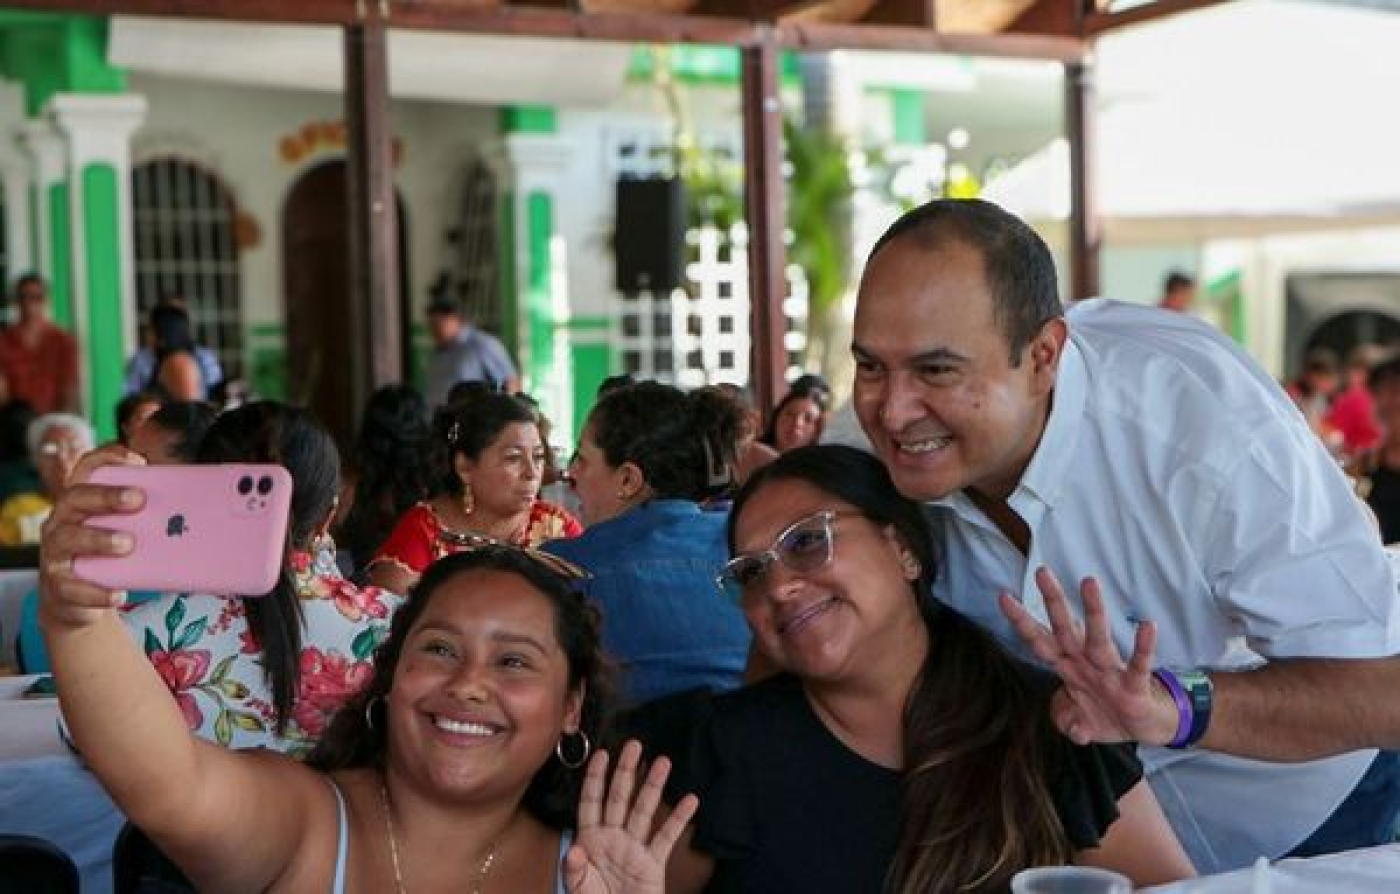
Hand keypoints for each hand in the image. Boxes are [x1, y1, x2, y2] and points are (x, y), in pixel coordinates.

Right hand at [38, 446, 145, 630]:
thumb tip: (190, 508)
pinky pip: (74, 588)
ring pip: (69, 539)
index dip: (108, 458)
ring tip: (128, 543)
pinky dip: (97, 590)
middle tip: (138, 498)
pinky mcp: (59, 586)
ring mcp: (56, 552)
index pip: (86, 468)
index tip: (138, 460)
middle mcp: (63, 520)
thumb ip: (145, 513)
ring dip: (99, 539)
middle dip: (107, 496)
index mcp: (82, 501)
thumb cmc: (106, 554)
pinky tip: (119, 593)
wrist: (78, 600)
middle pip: (76, 497)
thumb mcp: (124, 528)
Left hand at [565, 739, 698, 893]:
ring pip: (643, 811)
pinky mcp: (653, 864)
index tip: (601, 754)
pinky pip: (665, 838)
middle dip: (626, 771)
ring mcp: (634, 849)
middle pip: (619, 798)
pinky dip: (678, 820)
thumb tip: (573, 850)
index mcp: (590, 840)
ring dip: (652, 787)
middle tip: (634, 745)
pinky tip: (689, 801)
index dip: (595, 778)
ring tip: (663, 762)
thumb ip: (574, 869)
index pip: (591, 802)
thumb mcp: (578, 888)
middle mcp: (613, 838)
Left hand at [999, 567, 1177, 746]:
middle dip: (1053, 601)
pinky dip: (1144, 647)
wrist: (1143, 729)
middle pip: (1065, 628)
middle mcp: (1086, 663)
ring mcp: (1110, 672)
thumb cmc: (1106, 714)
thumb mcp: (1077, 724)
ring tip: (1089, 582)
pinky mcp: (1134, 685)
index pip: (1040, 640)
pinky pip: (1139, 664)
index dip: (1022, 621)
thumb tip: (1073, 730)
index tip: (1003, 596)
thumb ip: (1066, 721)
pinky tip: (1148, 626)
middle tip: (1042, 572)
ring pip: (1099, 638)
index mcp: (1068, 668)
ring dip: (1094, 611)